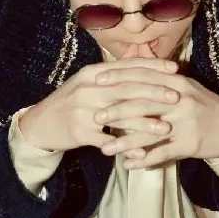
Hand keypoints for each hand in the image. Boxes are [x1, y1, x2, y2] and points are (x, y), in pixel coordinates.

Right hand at [18, 48, 178, 152]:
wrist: (41, 123)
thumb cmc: (72, 102)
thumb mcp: (89, 83)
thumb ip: (114, 75)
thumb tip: (145, 63)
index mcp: (92, 73)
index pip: (127, 67)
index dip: (152, 67)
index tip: (175, 70)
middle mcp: (87, 88)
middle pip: (126, 89)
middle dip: (154, 93)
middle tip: (177, 97)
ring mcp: (82, 110)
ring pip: (119, 116)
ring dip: (144, 123)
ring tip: (166, 128)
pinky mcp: (79, 132)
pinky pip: (108, 141)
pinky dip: (126, 148)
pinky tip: (143, 154)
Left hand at [96, 65, 218, 167]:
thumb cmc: (202, 106)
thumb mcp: (184, 87)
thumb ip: (159, 78)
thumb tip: (130, 67)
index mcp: (176, 82)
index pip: (142, 77)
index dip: (118, 78)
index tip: (96, 81)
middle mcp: (180, 100)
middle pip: (142, 104)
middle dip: (116, 111)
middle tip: (94, 118)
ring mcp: (185, 123)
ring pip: (148, 133)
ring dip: (125, 143)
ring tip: (105, 150)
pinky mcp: (189, 143)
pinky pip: (162, 153)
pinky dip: (144, 161)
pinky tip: (128, 165)